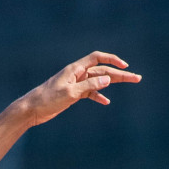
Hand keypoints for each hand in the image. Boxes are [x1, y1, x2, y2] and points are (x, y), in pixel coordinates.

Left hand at [16, 52, 141, 126]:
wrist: (32, 110)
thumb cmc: (48, 99)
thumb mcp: (70, 93)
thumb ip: (89, 85)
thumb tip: (108, 79)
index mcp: (75, 69)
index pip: (97, 58)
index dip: (112, 60)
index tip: (125, 66)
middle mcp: (77, 73)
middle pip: (102, 70)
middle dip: (120, 74)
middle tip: (137, 78)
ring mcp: (75, 83)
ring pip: (98, 81)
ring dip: (112, 84)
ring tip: (128, 84)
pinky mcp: (72, 94)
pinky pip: (90, 92)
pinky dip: (98, 95)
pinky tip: (106, 102)